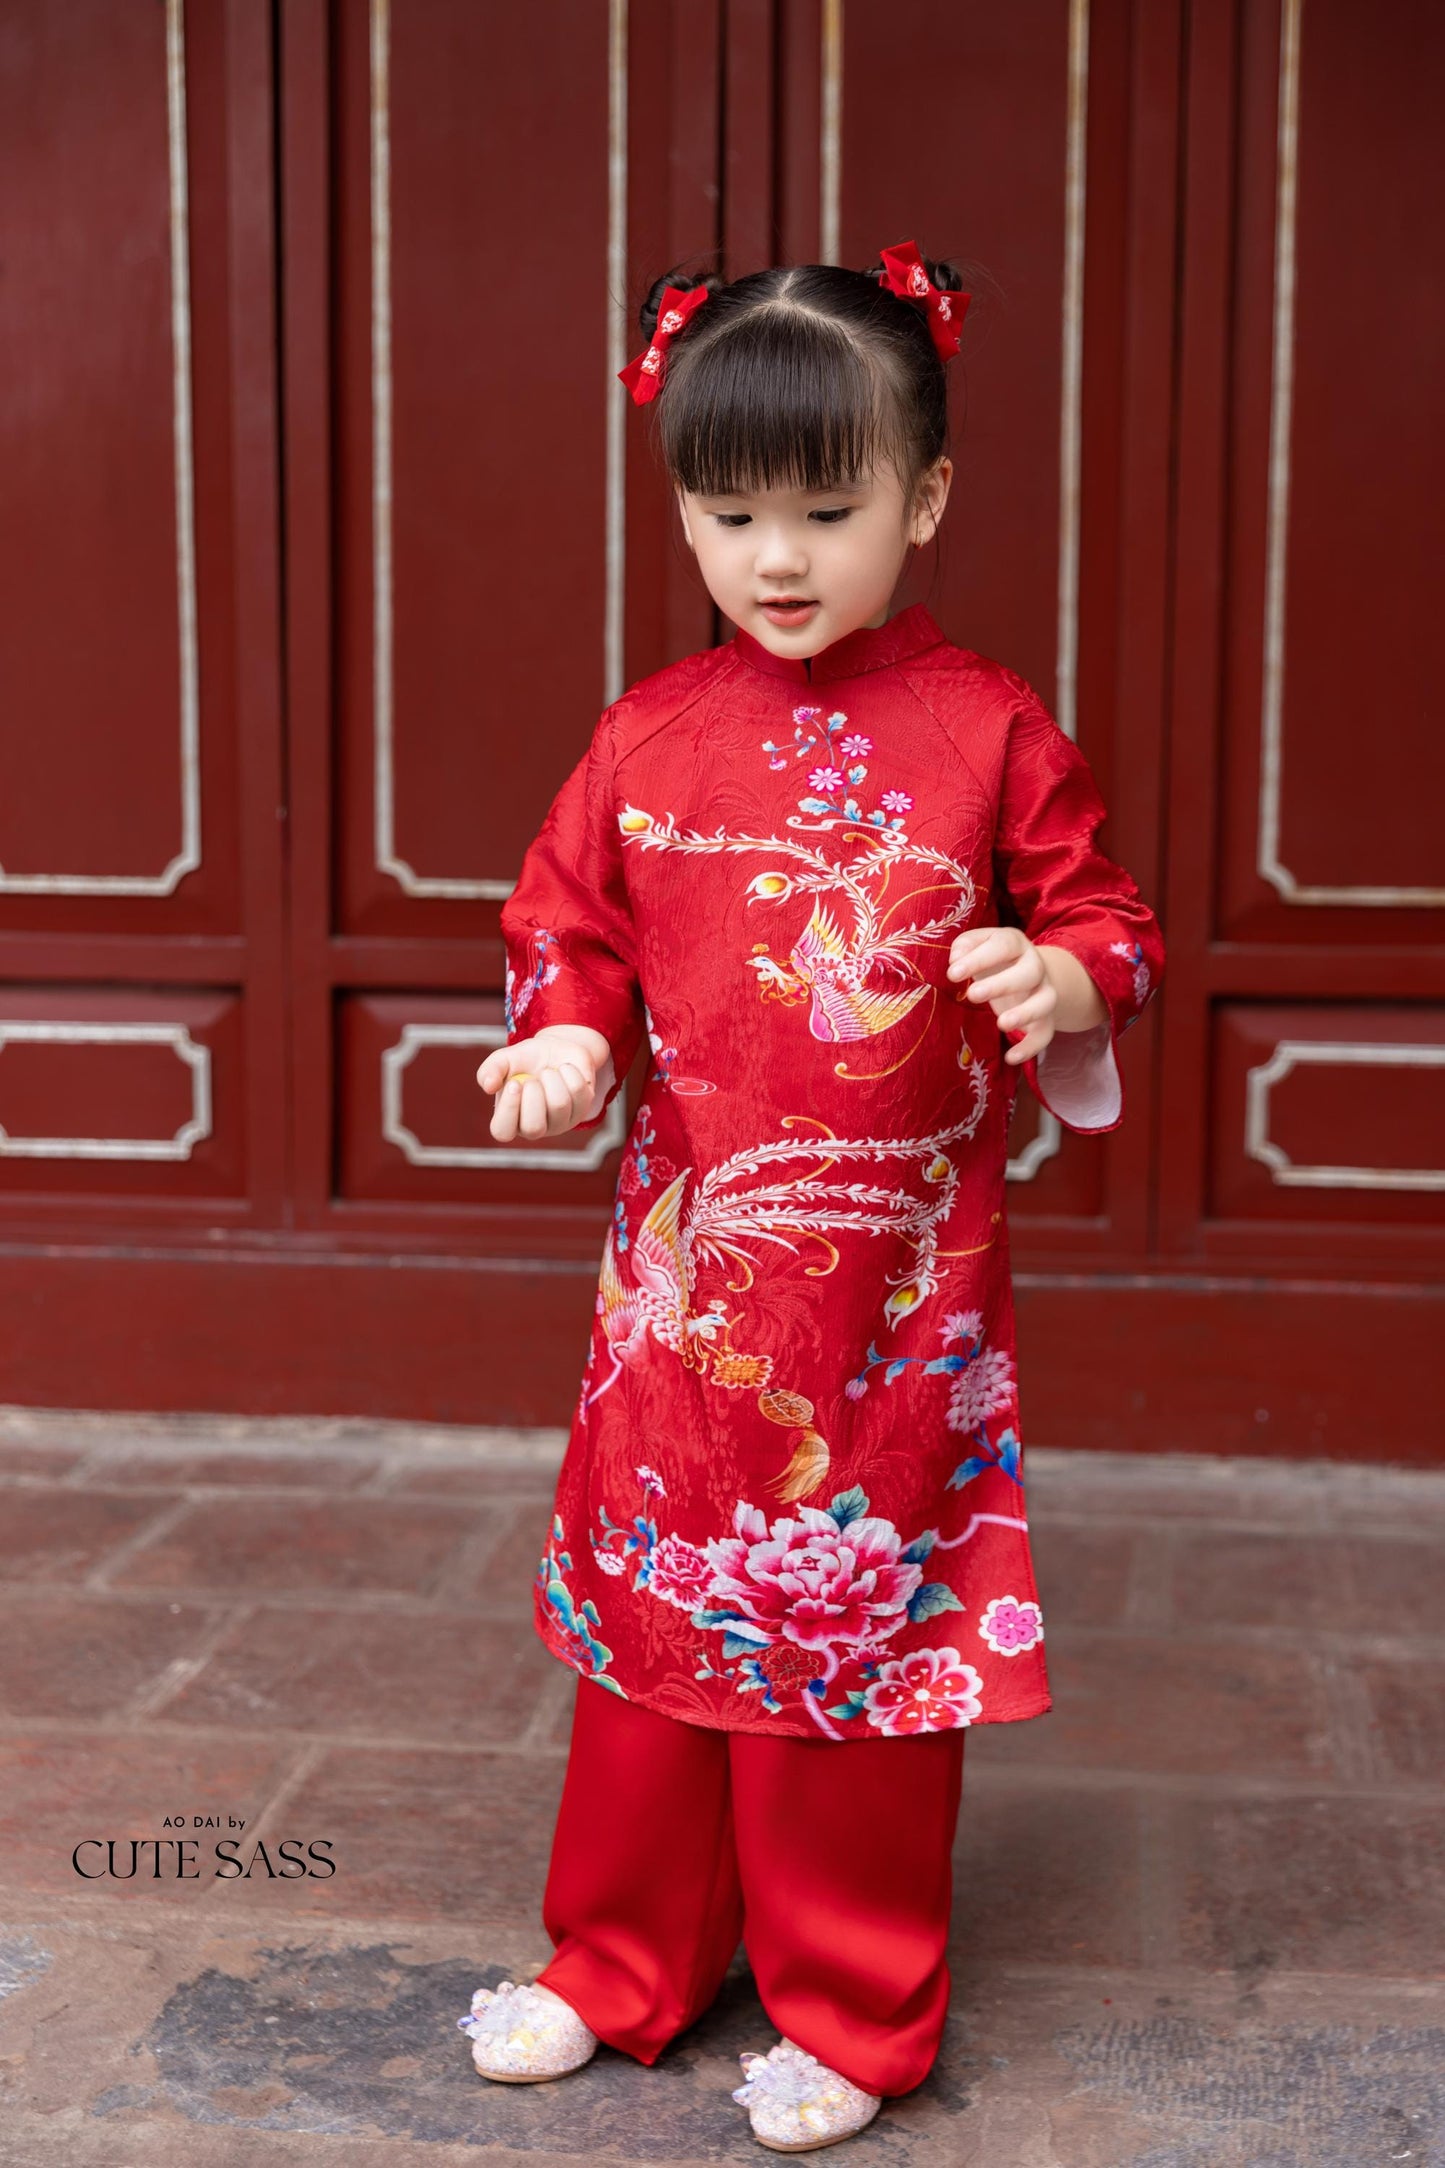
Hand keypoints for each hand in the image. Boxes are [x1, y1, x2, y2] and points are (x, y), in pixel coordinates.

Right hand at [477, 1025, 613, 1141]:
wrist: (556, 1049)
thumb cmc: (525, 1060)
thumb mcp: (503, 1059)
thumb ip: (490, 1070)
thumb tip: (488, 1086)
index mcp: (510, 1120)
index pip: (503, 1131)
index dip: (508, 1110)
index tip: (514, 1084)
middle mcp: (535, 1128)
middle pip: (534, 1128)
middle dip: (533, 1096)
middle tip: (532, 1079)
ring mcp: (561, 1122)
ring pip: (559, 1106)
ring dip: (552, 1079)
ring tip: (549, 1072)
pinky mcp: (582, 1110)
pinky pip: (578, 1092)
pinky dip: (569, 1072)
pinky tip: (565, 1070)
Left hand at [946, 926, 1056, 1065]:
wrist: (1026, 974)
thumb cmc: (992, 960)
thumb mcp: (978, 947)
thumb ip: (965, 947)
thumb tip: (955, 960)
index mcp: (1015, 943)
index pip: (1003, 945)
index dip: (979, 958)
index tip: (953, 973)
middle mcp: (1034, 966)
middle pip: (1029, 972)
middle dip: (1002, 984)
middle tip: (973, 994)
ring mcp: (1043, 992)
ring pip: (1046, 1001)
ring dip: (1026, 1013)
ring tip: (1001, 1024)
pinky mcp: (1046, 1018)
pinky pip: (1046, 1033)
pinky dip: (1031, 1046)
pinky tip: (1011, 1058)